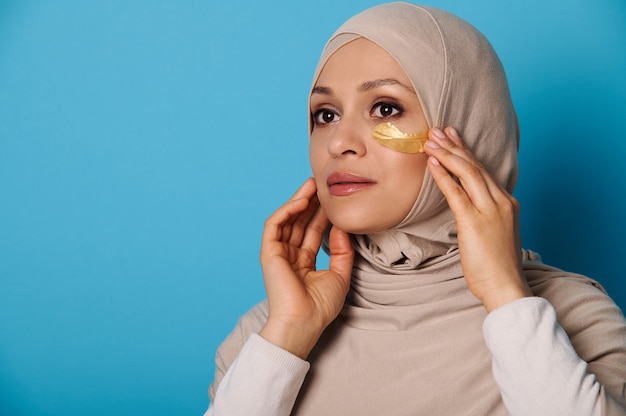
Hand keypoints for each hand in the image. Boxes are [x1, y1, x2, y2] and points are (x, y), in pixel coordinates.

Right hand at [259, 178, 353, 358]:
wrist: (303, 323)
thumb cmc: (320, 307)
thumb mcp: (340, 275)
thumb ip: (342, 250)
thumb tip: (342, 226)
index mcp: (304, 263)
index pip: (313, 232)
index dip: (322, 215)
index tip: (334, 201)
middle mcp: (290, 256)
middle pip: (300, 223)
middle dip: (311, 204)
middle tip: (323, 185)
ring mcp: (278, 254)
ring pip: (287, 220)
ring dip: (299, 201)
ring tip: (313, 186)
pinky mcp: (269, 253)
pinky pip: (275, 225)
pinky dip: (287, 210)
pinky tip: (301, 201)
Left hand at [424, 127, 531, 311]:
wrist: (505, 287)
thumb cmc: (497, 266)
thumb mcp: (494, 233)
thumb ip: (483, 215)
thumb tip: (465, 204)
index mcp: (507, 203)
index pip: (483, 170)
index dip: (466, 151)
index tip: (452, 136)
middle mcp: (501, 201)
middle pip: (475, 165)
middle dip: (454, 145)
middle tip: (437, 129)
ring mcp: (490, 210)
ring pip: (467, 173)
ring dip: (446, 154)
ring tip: (430, 140)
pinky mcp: (475, 222)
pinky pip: (456, 192)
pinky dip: (443, 175)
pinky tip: (432, 163)